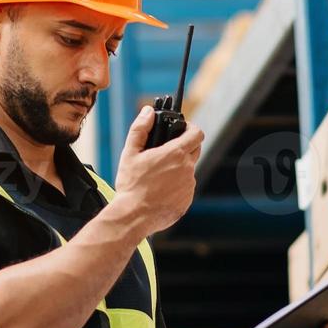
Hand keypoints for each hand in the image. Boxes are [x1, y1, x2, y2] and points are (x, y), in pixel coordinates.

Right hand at [112, 105, 203, 236]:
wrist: (133, 216)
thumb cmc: (131, 185)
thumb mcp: (130, 153)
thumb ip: (140, 129)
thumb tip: (148, 111)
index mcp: (175, 154)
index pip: (197, 134)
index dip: (191, 128)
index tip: (183, 129)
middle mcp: (187, 169)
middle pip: (195, 150)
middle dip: (185, 146)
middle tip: (168, 151)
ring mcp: (189, 186)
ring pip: (188, 171)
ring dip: (178, 169)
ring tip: (158, 176)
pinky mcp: (187, 201)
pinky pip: (185, 189)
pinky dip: (176, 187)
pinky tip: (160, 191)